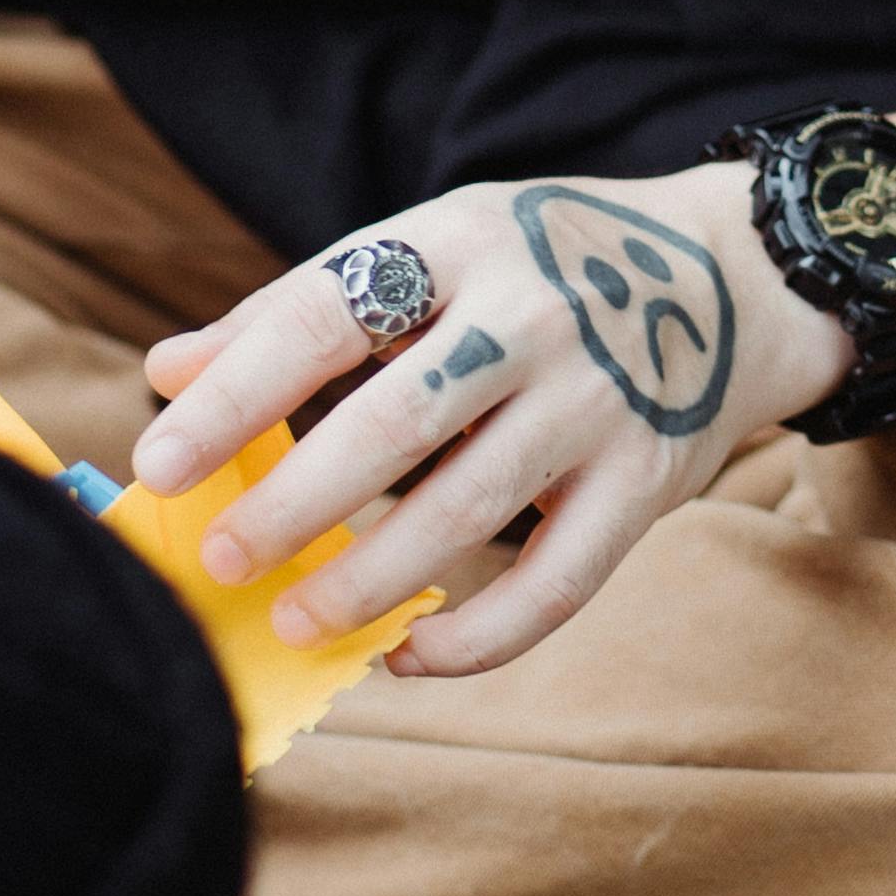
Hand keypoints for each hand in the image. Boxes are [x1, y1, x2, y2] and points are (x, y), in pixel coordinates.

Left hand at [127, 167, 845, 680]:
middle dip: (296, 501)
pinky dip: (478, 637)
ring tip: (293, 617)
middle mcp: (534, 316)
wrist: (737, 277)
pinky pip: (557, 584)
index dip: (236, 393)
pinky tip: (406, 653)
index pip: (327, 314)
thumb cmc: (540, 267)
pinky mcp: (648, 483)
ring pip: (470, 510)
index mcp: (460, 242)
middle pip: (398, 421)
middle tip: (221, 557)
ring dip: (370, 577)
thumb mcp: (433, 249)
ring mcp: (599, 403)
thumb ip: (301, 309)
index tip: (158, 462)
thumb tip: (165, 373)